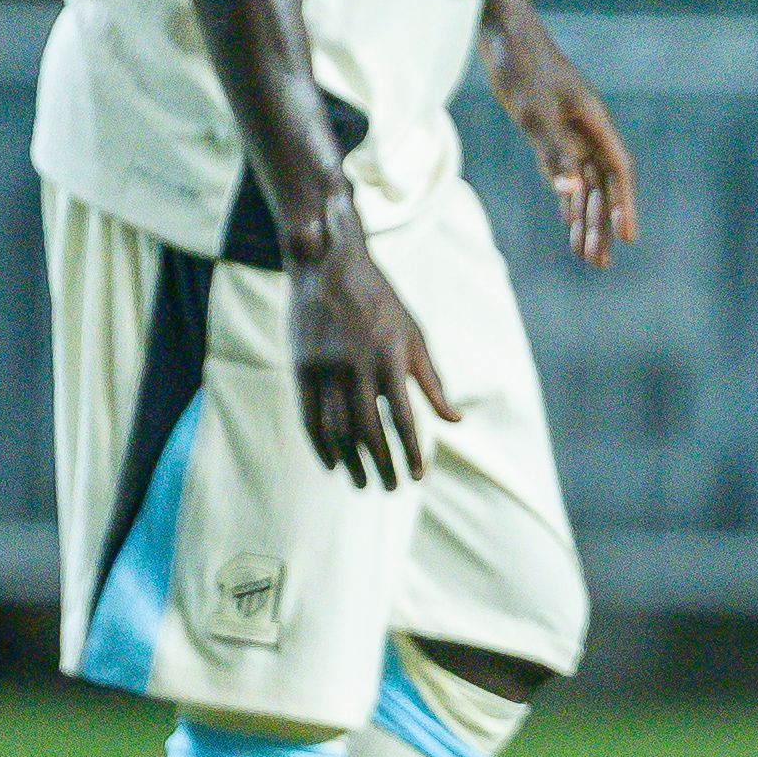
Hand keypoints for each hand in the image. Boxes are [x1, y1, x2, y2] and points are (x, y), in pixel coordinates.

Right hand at [293, 230, 458, 487]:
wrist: (330, 268)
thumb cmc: (383, 303)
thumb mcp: (415, 335)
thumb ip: (432, 381)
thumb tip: (456, 421)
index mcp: (390, 356)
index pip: (403, 417)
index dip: (410, 450)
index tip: (418, 477)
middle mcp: (356, 364)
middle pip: (369, 429)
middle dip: (382, 463)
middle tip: (391, 488)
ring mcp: (325, 367)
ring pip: (337, 428)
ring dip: (352, 461)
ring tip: (365, 483)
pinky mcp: (301, 368)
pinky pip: (309, 416)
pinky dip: (320, 445)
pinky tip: (333, 465)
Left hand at [489, 23, 638, 268]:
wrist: (503, 31)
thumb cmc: (521, 65)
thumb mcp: (533, 110)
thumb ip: (553, 150)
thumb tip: (572, 190)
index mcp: (593, 121)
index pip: (618, 171)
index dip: (625, 205)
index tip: (627, 237)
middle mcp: (587, 129)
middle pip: (603, 184)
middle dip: (602, 224)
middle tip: (599, 263)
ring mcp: (569, 129)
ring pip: (583, 182)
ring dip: (583, 217)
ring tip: (583, 254)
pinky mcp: (548, 128)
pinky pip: (564, 171)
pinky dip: (566, 197)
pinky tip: (566, 219)